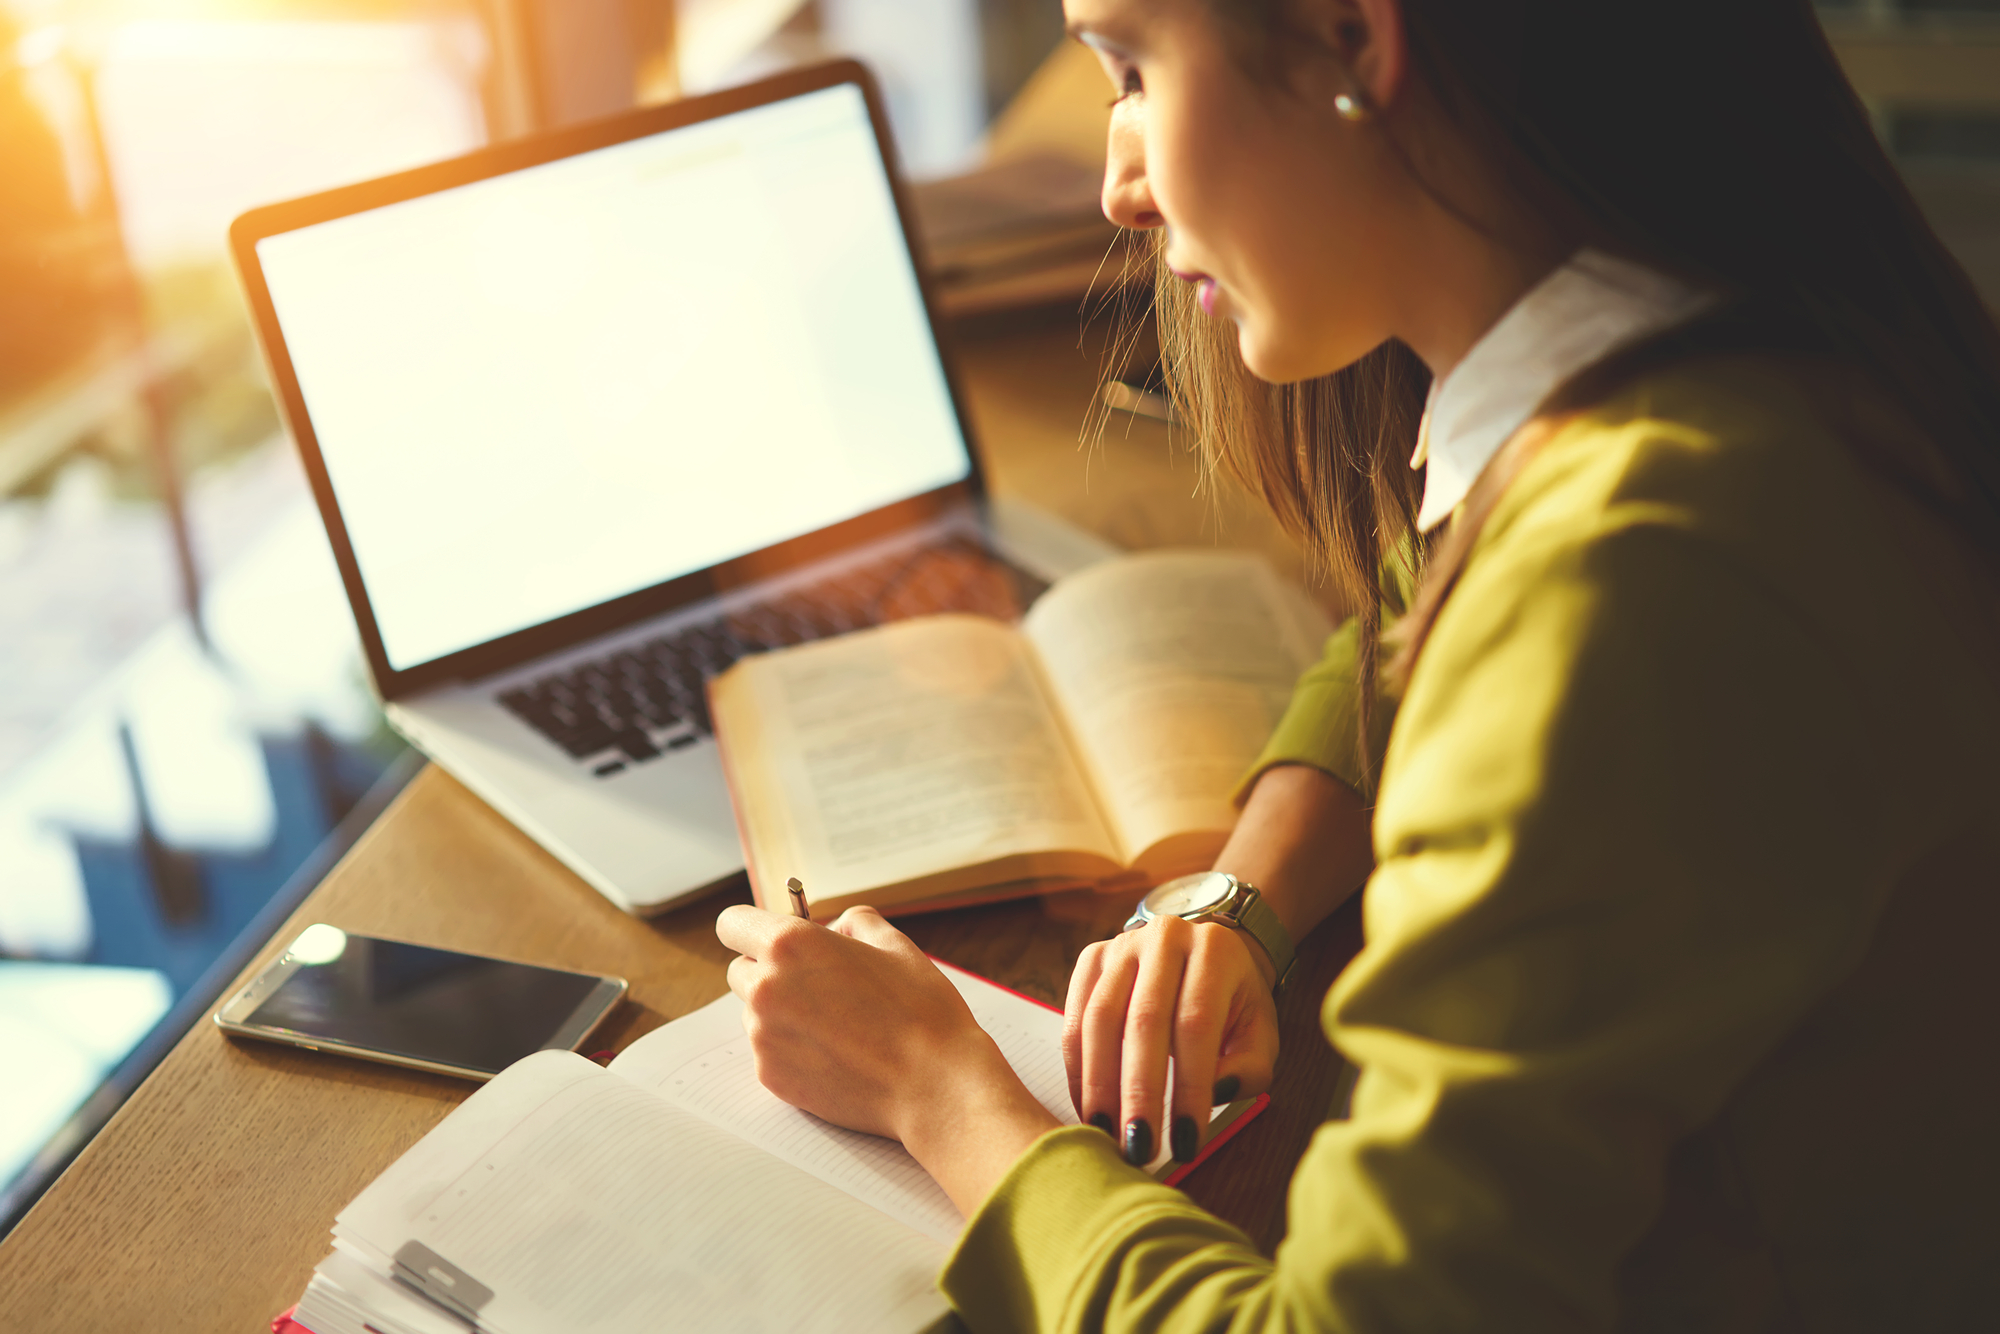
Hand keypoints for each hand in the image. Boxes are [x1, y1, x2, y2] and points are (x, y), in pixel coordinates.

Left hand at [716, 904, 1058, 1211]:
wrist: (933, 1083)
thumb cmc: (920, 1011)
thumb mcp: (894, 944)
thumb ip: (854, 923)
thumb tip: (836, 927)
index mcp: (790, 945)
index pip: (732, 924)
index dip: (752, 929)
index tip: (768, 939)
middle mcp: (766, 988)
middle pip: (739, 971)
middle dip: (768, 972)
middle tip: (814, 984)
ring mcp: (764, 1036)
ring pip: (754, 1013)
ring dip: (781, 1012)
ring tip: (836, 1025)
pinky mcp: (771, 1076)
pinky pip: (769, 1051)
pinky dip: (792, 1049)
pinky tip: (835, 1054)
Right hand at [1063, 917, 1278, 1165]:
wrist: (1202, 952)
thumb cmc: (1232, 1003)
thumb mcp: (1259, 1034)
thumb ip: (1247, 1068)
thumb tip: (1212, 1093)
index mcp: (1215, 951)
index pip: (1197, 1023)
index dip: (1189, 1086)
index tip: (1187, 1142)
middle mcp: (1165, 937)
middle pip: (1144, 1020)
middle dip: (1139, 1092)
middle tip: (1138, 1147)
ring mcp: (1122, 945)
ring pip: (1100, 1018)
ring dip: (1100, 1085)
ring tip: (1105, 1135)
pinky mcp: (1091, 958)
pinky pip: (1074, 1017)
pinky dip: (1078, 1068)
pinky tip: (1088, 1107)